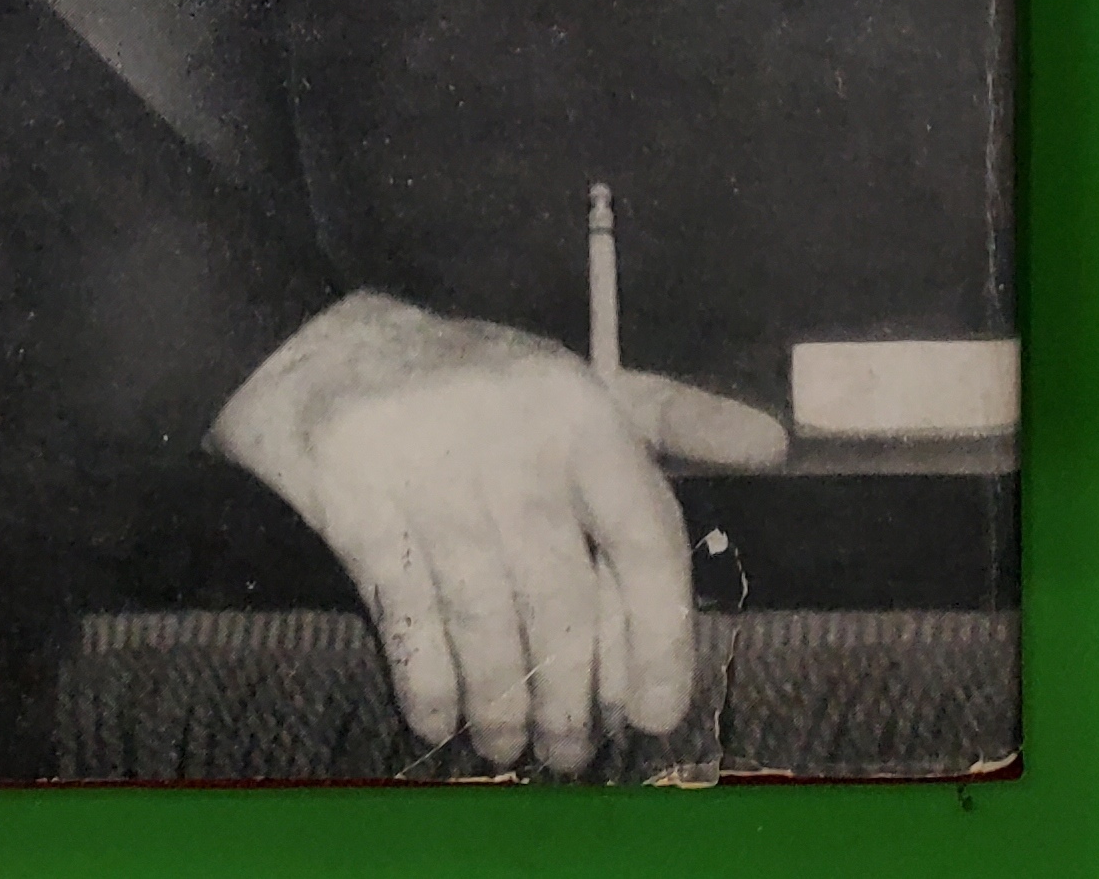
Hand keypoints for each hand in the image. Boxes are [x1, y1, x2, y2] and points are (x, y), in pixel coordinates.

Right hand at [208, 291, 785, 772]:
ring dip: (505, 708)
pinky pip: (410, 622)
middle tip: (576, 750)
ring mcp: (432, 473)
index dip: (659, 642)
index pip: (646, 541)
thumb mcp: (579, 381)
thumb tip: (775, 444)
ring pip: (490, 626)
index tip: (657, 713)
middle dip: (575, 700)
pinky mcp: (360, 503)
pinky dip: (431, 688)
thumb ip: (676, 417)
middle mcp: (513, 442)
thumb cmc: (476, 381)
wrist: (323, 346)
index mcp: (578, 411)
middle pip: (565, 606)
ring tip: (509, 743)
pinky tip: (441, 719)